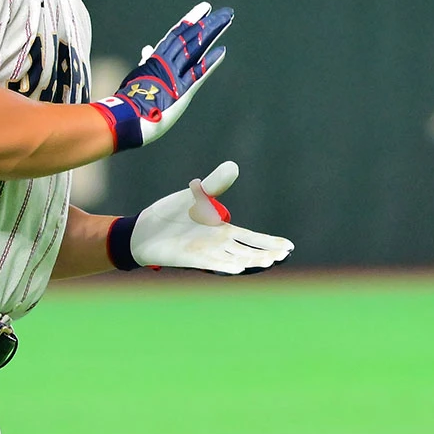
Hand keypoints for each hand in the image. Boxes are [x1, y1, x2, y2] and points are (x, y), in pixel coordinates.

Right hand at [91, 2, 232, 150]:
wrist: (125, 116)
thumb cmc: (130, 99)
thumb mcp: (138, 75)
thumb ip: (146, 62)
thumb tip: (146, 48)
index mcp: (157, 59)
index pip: (177, 35)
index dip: (191, 21)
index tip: (203, 10)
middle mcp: (166, 63)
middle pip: (190, 37)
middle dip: (208, 23)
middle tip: (225, 12)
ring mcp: (174, 75)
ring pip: (195, 48)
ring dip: (212, 33)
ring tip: (227, 21)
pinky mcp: (181, 90)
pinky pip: (198, 74)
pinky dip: (210, 62)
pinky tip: (222, 51)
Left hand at [107, 161, 292, 273]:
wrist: (143, 230)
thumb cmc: (171, 215)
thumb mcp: (197, 196)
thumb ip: (215, 184)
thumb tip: (233, 166)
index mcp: (222, 230)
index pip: (253, 238)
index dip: (271, 242)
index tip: (290, 247)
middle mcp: (218, 245)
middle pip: (249, 251)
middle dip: (267, 253)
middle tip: (284, 255)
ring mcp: (206, 253)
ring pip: (235, 259)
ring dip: (251, 261)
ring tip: (269, 261)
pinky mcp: (191, 259)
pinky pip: (212, 264)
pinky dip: (226, 266)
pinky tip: (240, 267)